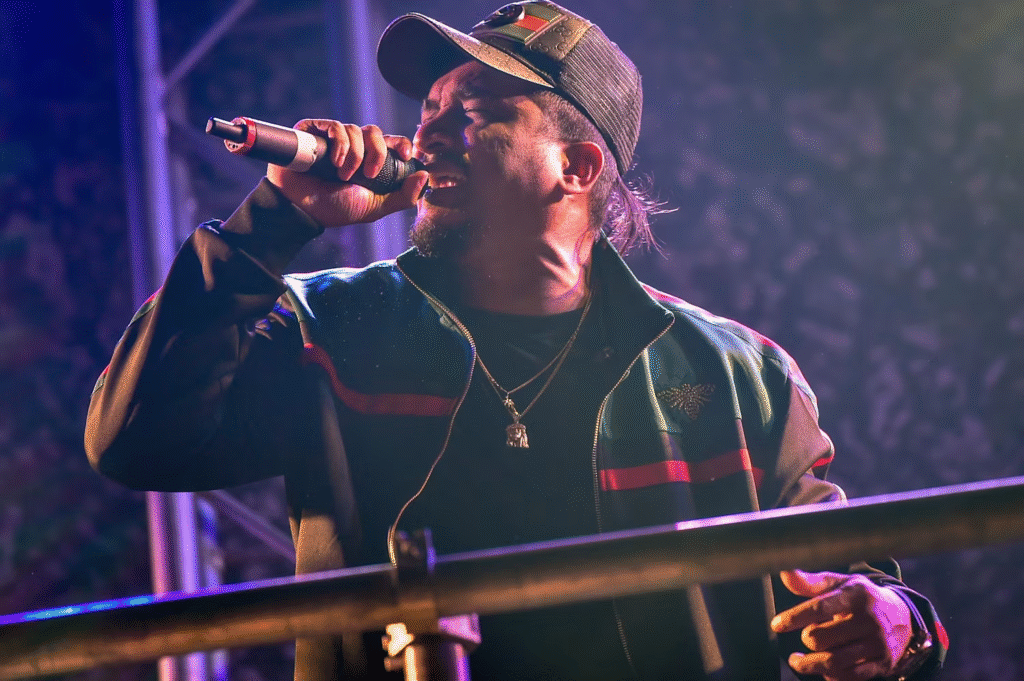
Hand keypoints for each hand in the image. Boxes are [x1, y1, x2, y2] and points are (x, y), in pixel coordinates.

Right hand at [266, 120, 426, 227]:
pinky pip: (335, 127)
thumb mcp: (376, 207)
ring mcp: (333, 138)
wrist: (302, 210)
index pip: (391, 142)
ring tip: (343, 176)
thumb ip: (403, 196)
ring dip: (354, 155)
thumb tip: (424, 175)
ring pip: (355, 130)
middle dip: (377, 152)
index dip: (401, 143)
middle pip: (374, 132)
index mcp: (370, 161)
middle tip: (371, 174)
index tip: (406, 155)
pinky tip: (336, 162)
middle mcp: (353, 147)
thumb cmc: (336, 209)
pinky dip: (340, 143)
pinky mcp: (314, 132)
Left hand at [771, 569, 912, 680]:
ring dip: (809, 664)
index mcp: (856, 595)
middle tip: (807, 636)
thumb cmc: (861, 598)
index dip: (794, 617)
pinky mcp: (882, 664)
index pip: (820, 607)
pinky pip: (849, 677)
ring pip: (834, 662)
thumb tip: (785, 573)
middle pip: (823, 638)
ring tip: (796, 660)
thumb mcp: (840, 584)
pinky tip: (821, 668)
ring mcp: (878, 645)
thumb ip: (811, 582)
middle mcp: (869, 620)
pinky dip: (830, 675)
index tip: (777, 625)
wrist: (903, 617)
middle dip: (808, 639)